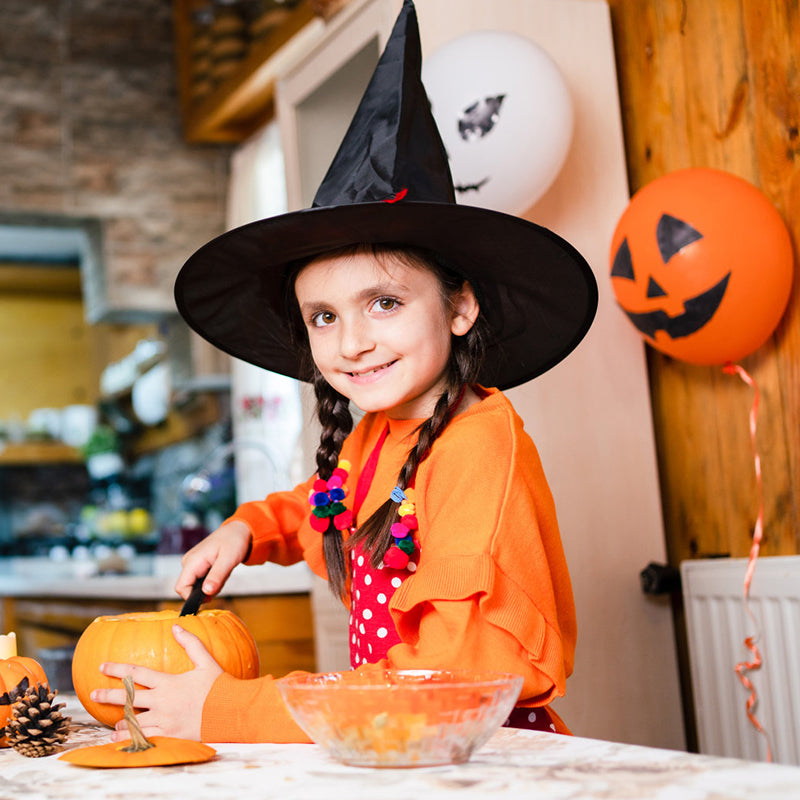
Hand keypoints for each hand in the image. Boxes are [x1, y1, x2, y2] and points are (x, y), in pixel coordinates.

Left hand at [91, 625, 222, 741]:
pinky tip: (121, 738)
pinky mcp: (169, 735)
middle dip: (108, 694)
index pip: (136, 672)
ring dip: (120, 720)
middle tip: (92, 694)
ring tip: (113, 722)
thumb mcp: (206, 661)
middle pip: (128, 697)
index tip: (102, 666)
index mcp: (168, 682)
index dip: (117, 668)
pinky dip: (130, 738)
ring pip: (133, 721)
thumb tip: (176, 626)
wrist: (230, 711)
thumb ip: (191, 643)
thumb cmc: (219, 686)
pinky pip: (144, 737)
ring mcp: (164, 720)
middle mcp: (162, 701)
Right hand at [174, 520, 251, 598]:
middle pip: (189, 589)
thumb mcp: (229, 560)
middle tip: (222, 578)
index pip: (181, 588)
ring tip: (223, 572)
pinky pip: (202, 581)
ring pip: (197, 586)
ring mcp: (192, 564)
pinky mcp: (197, 566)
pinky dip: (213, 581)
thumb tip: (206, 592)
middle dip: (206, 591)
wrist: (236, 530)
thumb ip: (217, 576)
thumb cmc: (233, 541)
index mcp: (192, 561)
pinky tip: (221, 571)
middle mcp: (188, 563)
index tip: (211, 597)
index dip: (193, 598)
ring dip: (212, 585)